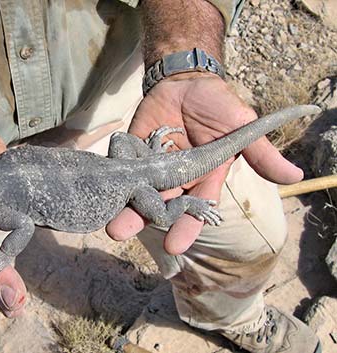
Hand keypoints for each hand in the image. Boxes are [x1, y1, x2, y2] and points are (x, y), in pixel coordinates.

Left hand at [106, 73, 302, 254]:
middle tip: (120, 232)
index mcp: (201, 179)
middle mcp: (174, 180)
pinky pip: (121, 167)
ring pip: (135, 192)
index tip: (174, 246)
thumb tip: (296, 177)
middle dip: (141, 220)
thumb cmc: (217, 105)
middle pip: (158, 206)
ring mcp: (150, 168)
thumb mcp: (241, 126)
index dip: (185, 228)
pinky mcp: (131, 153)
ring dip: (122, 206)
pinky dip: (111, 175)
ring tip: (108, 220)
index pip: (194, 210)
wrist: (185, 80)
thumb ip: (260, 152)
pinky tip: (100, 183)